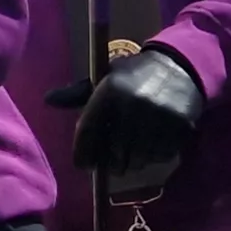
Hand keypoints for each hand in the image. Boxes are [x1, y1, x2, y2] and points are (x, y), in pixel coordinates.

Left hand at [43, 47, 204, 182]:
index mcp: (111, 89)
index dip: (82, 152)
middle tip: (111, 164)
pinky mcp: (181, 126)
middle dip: (109, 163)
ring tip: (131, 155)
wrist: (181, 66)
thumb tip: (49, 100)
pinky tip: (151, 147)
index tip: (82, 164)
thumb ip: (78, 93)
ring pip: (138, 159)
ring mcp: (159, 116)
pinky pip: (160, 157)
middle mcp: (134, 103)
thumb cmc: (136, 76)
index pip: (88, 130)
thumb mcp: (107, 77)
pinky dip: (153, 158)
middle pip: (113, 152)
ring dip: (132, 162)